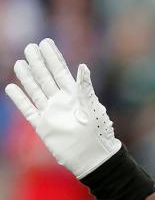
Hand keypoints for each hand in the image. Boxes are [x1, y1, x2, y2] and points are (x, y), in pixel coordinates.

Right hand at [5, 39, 121, 177]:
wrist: (93, 156)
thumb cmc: (98, 132)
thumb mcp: (92, 107)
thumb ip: (85, 87)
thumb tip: (82, 66)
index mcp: (76, 95)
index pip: (61, 72)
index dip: (53, 58)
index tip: (45, 42)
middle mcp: (62, 102)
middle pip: (46, 78)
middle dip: (38, 63)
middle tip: (30, 47)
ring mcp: (51, 113)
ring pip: (36, 91)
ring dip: (27, 77)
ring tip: (19, 63)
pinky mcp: (43, 126)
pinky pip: (28, 110)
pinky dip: (20, 99)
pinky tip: (12, 88)